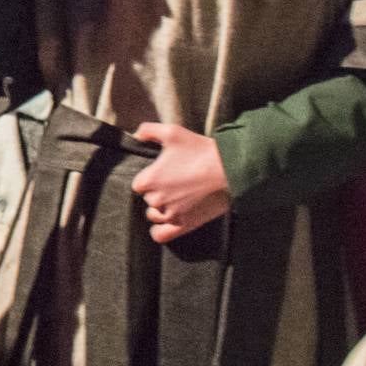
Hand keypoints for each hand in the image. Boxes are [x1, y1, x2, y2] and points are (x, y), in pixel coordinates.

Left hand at [129, 123, 231, 243]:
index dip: (150, 178)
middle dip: (158, 191)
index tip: (163, 172)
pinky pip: (161, 235)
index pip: (138, 184)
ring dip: (161, 208)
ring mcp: (170, 214)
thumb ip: (148, 131)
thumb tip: (136, 135)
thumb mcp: (172, 132)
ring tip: (176, 198)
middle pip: (147, 199)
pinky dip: (160, 230)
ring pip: (154, 215)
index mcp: (148, 179)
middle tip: (175, 182)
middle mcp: (156, 200)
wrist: (229, 169)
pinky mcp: (185, 224)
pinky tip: (166, 222)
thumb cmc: (200, 150)